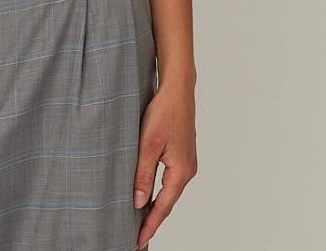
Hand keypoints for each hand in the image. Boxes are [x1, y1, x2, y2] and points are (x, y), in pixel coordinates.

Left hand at [133, 82, 197, 246]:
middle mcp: (187, 170)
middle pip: (168, 202)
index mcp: (181, 172)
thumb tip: (139, 202)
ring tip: (141, 219)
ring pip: (169, 191)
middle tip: (137, 236)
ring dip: (156, 205)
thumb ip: (143, 175)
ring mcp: (187, 162)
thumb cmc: (164, 113)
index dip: (149, 225)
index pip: (163, 207)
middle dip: (153, 219)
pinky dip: (160, 191)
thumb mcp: (148, 145)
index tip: (138, 241)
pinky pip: (170, 180)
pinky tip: (150, 193)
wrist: (177, 90)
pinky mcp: (182, 154)